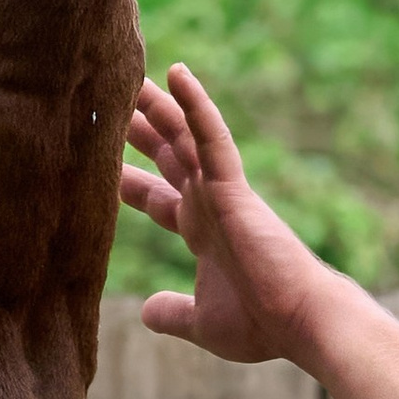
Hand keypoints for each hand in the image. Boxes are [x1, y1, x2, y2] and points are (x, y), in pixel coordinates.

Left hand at [119, 65, 341, 367]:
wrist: (299, 323)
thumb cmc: (261, 325)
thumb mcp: (201, 321)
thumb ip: (174, 313)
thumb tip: (146, 312)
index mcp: (202, 231)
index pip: (157, 197)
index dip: (129, 181)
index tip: (99, 164)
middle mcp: (208, 204)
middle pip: (167, 156)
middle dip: (140, 131)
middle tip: (109, 101)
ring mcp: (220, 192)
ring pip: (184, 136)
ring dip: (160, 104)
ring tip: (132, 74)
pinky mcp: (233, 187)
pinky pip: (211, 138)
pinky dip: (195, 106)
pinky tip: (176, 73)